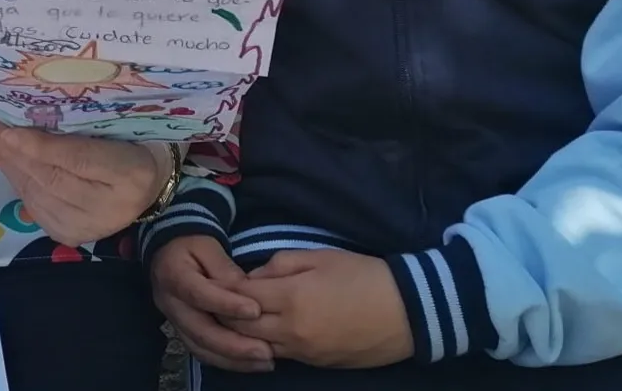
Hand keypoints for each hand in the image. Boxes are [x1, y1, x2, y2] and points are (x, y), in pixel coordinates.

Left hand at [0, 122, 169, 245]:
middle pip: (51, 178)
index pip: (76, 160)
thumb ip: (80, 128)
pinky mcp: (71, 237)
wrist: (148, 187)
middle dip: (15, 153)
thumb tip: (31, 121)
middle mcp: (110, 208)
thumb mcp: (114, 129)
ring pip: (38, 195)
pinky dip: (20, 184)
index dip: (39, 146)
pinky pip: (36, 208)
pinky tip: (11, 164)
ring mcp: (89, 229)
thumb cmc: (130, 147)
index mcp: (129, 173)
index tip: (8, 130)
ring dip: (12, 167)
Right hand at [151, 236, 273, 372]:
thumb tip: (246, 292)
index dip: (227, 304)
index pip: (200, 295)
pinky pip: (202, 352)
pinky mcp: (182, 331)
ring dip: (233, 359)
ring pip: (201, 348)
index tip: (256, 311)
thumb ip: (225, 269)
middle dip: (234, 345)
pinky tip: (249, 363)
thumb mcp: (209, 245)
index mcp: (173, 275)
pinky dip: (226, 361)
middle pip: (200, 331)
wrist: (168, 248)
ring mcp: (174, 321)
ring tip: (264, 361)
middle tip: (266, 351)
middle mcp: (169, 303)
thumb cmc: (192, 243)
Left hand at [227, 250, 414, 368]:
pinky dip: (266, 345)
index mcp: (292, 297)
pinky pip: (280, 355)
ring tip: (237, 318)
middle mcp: (292, 330)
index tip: (215, 281)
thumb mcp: (321, 257)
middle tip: (219, 302)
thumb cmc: (363, 275)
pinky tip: (264, 332)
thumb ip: (281, 264)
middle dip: (227, 315)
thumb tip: (254, 276)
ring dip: (244, 334)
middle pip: (243, 328)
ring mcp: (303, 352)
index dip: (225, 290)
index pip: (242, 298)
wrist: (406, 312)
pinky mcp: (315, 364)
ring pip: (258, 347)